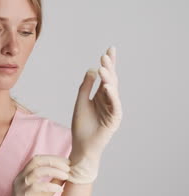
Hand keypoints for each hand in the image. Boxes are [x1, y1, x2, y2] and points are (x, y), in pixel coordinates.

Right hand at [0, 155, 70, 195]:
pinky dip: (49, 186)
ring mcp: (19, 187)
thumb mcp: (44, 194)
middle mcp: (20, 178)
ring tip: (66, 176)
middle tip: (68, 167)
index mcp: (24, 175)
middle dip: (54, 161)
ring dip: (54, 171)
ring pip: (36, 171)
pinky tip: (60, 189)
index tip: (68, 162)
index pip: (38, 159)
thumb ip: (53, 183)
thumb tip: (67, 174)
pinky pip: (35, 187)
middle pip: (36, 161)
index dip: (53, 158)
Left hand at [68, 46, 122, 183]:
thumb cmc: (81, 125)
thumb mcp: (80, 102)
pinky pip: (115, 105)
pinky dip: (112, 95)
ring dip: (109, 78)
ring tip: (103, 67)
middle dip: (109, 67)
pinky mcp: (114, 119)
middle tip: (105, 55)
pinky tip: (108, 86)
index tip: (109, 50)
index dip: (109, 64)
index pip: (106, 77)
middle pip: (111, 80)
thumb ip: (85, 87)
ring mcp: (113, 109)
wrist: (81, 145)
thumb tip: (91, 69)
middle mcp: (109, 100)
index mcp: (101, 95)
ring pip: (113, 90)